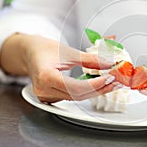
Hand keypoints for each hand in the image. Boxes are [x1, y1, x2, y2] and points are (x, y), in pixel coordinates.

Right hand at [0, 34, 117, 102]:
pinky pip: (72, 97)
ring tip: (111, 82)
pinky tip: (98, 85)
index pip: (75, 88)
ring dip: (96, 91)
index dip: (95, 85)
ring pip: (77, 98)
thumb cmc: (44, 49)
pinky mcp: (51, 97)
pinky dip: (87, 91)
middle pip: (78, 95)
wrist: (30, 53)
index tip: (110, 77)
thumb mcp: (68, 51)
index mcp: (46, 77)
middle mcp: (44, 90)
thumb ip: (90, 60)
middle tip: (116, 80)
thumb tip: (109, 64)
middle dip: (100, 89)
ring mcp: (47, 96)